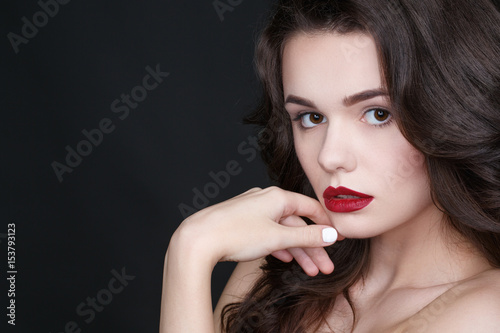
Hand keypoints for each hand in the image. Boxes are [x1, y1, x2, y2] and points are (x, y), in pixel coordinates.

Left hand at [171, 186, 338, 275]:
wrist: (198, 239)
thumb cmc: (236, 234)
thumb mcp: (277, 237)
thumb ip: (306, 237)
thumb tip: (331, 234)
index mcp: (277, 197)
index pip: (311, 208)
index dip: (326, 224)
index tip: (338, 238)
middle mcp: (266, 199)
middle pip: (297, 223)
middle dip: (313, 247)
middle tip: (325, 267)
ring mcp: (252, 210)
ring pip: (282, 230)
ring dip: (297, 251)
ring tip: (309, 271)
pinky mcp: (242, 222)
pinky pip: (267, 233)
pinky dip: (279, 246)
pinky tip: (286, 259)